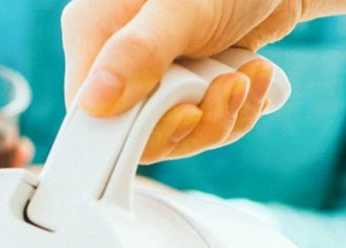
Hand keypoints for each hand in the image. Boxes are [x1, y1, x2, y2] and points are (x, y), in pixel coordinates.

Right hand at [61, 0, 306, 159]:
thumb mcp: (183, 7)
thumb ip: (139, 51)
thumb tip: (94, 103)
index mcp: (96, 35)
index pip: (92, 117)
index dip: (138, 134)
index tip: (185, 114)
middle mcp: (120, 61)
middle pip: (139, 136)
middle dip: (194, 125)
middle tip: (228, 86)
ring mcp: (155, 77)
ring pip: (177, 136)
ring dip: (222, 116)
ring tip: (245, 76)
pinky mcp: (188, 86)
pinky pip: (205, 126)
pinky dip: (236, 111)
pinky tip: (253, 76)